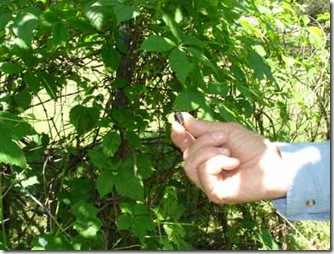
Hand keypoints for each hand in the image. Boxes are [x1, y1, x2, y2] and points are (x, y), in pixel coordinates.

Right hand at [171, 113, 286, 203]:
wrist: (273, 163)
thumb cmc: (253, 147)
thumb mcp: (227, 131)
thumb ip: (203, 128)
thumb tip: (182, 118)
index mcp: (206, 155)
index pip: (185, 147)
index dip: (178, 136)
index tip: (176, 124)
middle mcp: (204, 170)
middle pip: (186, 154)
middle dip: (204, 141)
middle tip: (223, 137)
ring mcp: (208, 183)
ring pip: (190, 164)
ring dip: (210, 152)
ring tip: (230, 152)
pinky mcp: (214, 193)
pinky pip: (203, 172)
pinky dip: (217, 162)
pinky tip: (233, 163)